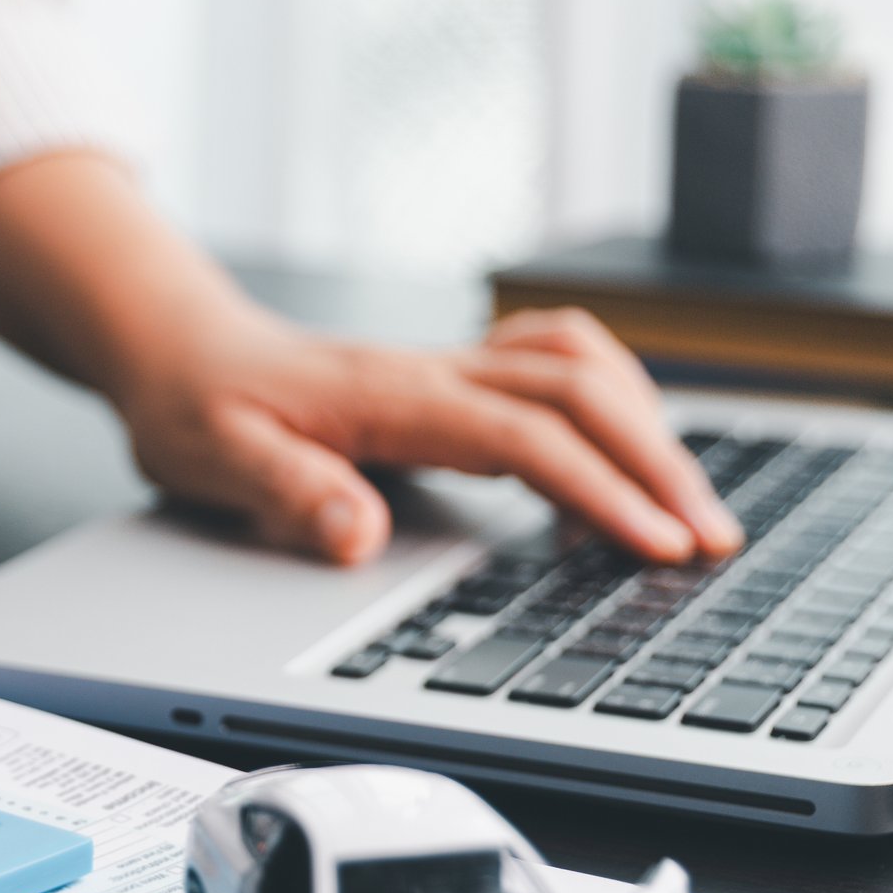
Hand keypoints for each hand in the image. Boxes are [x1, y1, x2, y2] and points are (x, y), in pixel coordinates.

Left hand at [109, 306, 745, 566]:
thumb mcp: (212, 460)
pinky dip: (612, 405)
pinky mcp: (457, 377)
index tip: (657, 544)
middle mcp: (438, 368)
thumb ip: (285, 495)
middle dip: (660, 463)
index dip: (600, 488)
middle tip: (714, 541)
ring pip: (586, 367)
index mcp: (392, 395)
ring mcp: (453, 365)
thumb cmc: (195, 405)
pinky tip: (616, 463)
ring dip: (649, 429)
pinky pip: (561, 364)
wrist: (178, 348)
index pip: (525, 436)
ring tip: (687, 509)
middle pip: (583, 391)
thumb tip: (355, 536)